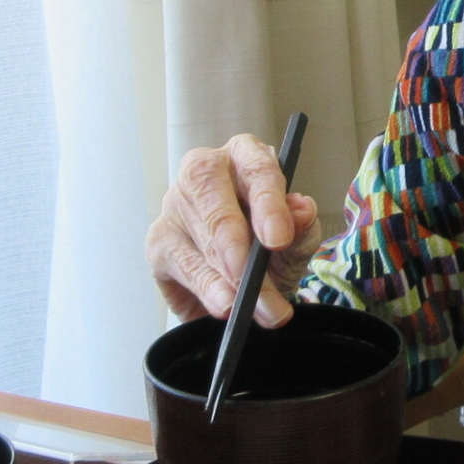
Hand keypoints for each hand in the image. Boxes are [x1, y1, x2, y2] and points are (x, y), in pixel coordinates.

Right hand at [146, 136, 324, 323]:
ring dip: (225, 279)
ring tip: (248, 305)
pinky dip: (205, 288)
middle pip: (212, 195)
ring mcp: (176, 204)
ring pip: (197, 237)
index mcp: (246, 157)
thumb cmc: (270, 246)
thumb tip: (303, 210)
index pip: (256, 168)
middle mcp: (205, 171)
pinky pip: (180, 264)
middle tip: (250, 276)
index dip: (268, 204)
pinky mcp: (160, 240)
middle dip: (234, 241)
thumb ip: (302, 229)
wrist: (243, 282)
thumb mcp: (295, 242)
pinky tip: (222, 303)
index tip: (278, 239)